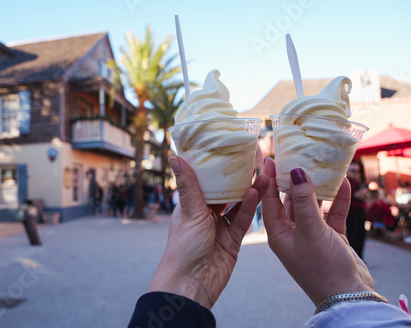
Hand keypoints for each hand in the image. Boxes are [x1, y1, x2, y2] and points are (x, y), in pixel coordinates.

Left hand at [147, 156, 268, 308]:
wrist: (192, 285)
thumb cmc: (183, 248)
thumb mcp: (189, 212)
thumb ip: (188, 185)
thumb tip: (174, 156)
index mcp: (190, 206)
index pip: (205, 182)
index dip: (216, 168)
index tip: (229, 151)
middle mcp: (205, 216)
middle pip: (224, 193)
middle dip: (237, 179)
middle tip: (253, 162)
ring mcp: (220, 229)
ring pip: (237, 206)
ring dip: (248, 192)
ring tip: (262, 176)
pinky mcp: (233, 241)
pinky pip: (242, 221)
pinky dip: (249, 208)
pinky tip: (256, 194)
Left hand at [262, 157, 374, 305]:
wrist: (348, 298)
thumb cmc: (322, 268)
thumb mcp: (310, 231)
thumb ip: (303, 201)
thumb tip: (296, 171)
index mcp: (278, 233)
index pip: (268, 201)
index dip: (267, 179)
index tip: (269, 159)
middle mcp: (291, 233)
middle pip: (288, 201)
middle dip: (291, 180)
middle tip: (294, 157)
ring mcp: (311, 235)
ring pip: (311, 206)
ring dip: (316, 188)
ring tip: (319, 166)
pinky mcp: (330, 238)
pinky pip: (331, 214)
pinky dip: (336, 200)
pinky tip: (343, 184)